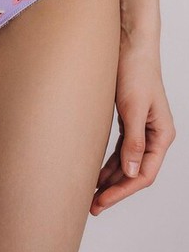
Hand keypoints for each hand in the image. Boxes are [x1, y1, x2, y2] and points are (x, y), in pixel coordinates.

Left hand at [91, 36, 175, 214]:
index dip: (122, 191)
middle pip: (135, 172)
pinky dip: (108, 163)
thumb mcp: (133, 108)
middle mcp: (154, 135)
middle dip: (114, 190)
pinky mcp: (128, 120)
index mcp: (161, 135)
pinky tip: (94, 173)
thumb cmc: (135, 71)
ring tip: (90, 195)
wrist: (129, 44)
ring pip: (126, 163)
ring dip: (109, 179)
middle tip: (92, 206)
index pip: (145, 174)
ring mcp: (141, 128)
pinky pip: (120, 150)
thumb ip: (133, 141)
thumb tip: (133, 173)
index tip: (101, 202)